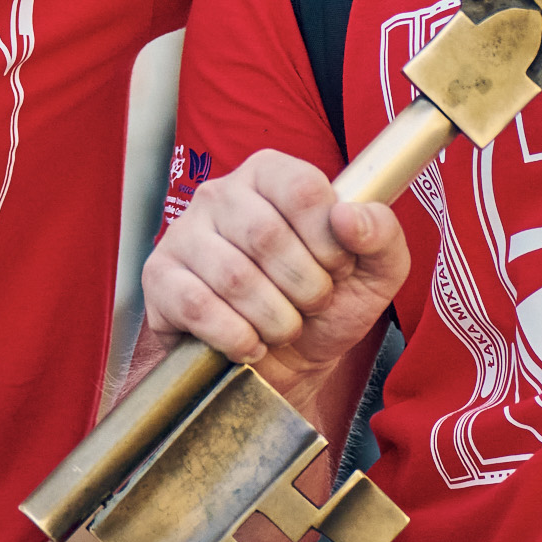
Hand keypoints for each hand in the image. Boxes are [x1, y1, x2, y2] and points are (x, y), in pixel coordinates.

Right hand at [142, 151, 412, 398]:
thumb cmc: (325, 308)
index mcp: (272, 174)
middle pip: (265, 235)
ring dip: (274, 318)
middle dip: (304, 287)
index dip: (329, 242)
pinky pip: (197, 306)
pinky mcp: (160, 278)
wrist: (283, 367)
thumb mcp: (373, 272)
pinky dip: (236, 337)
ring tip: (283, 327)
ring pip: (233, 276)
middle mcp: (221, 193)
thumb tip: (349, 217)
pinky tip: (250, 343)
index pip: (303, 189)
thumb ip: (382, 235)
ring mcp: (184, 234)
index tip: (337, 268)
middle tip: (311, 304)